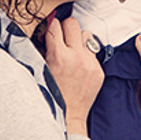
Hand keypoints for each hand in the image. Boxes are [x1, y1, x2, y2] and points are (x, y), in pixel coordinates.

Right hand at [44, 16, 103, 135]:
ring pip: (86, 35)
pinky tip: (79, 67)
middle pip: (73, 23)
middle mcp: (76, 56)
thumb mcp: (41, 69)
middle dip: (65, 28)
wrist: (68, 116)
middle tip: (62, 37)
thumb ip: (44, 49)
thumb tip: (45, 33)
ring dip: (78, 41)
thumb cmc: (50, 94)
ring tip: (72, 52)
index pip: (55, 25)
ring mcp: (90, 63)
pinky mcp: (99, 71)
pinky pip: (93, 54)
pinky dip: (86, 57)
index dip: (51, 26)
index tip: (50, 30)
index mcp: (58, 55)